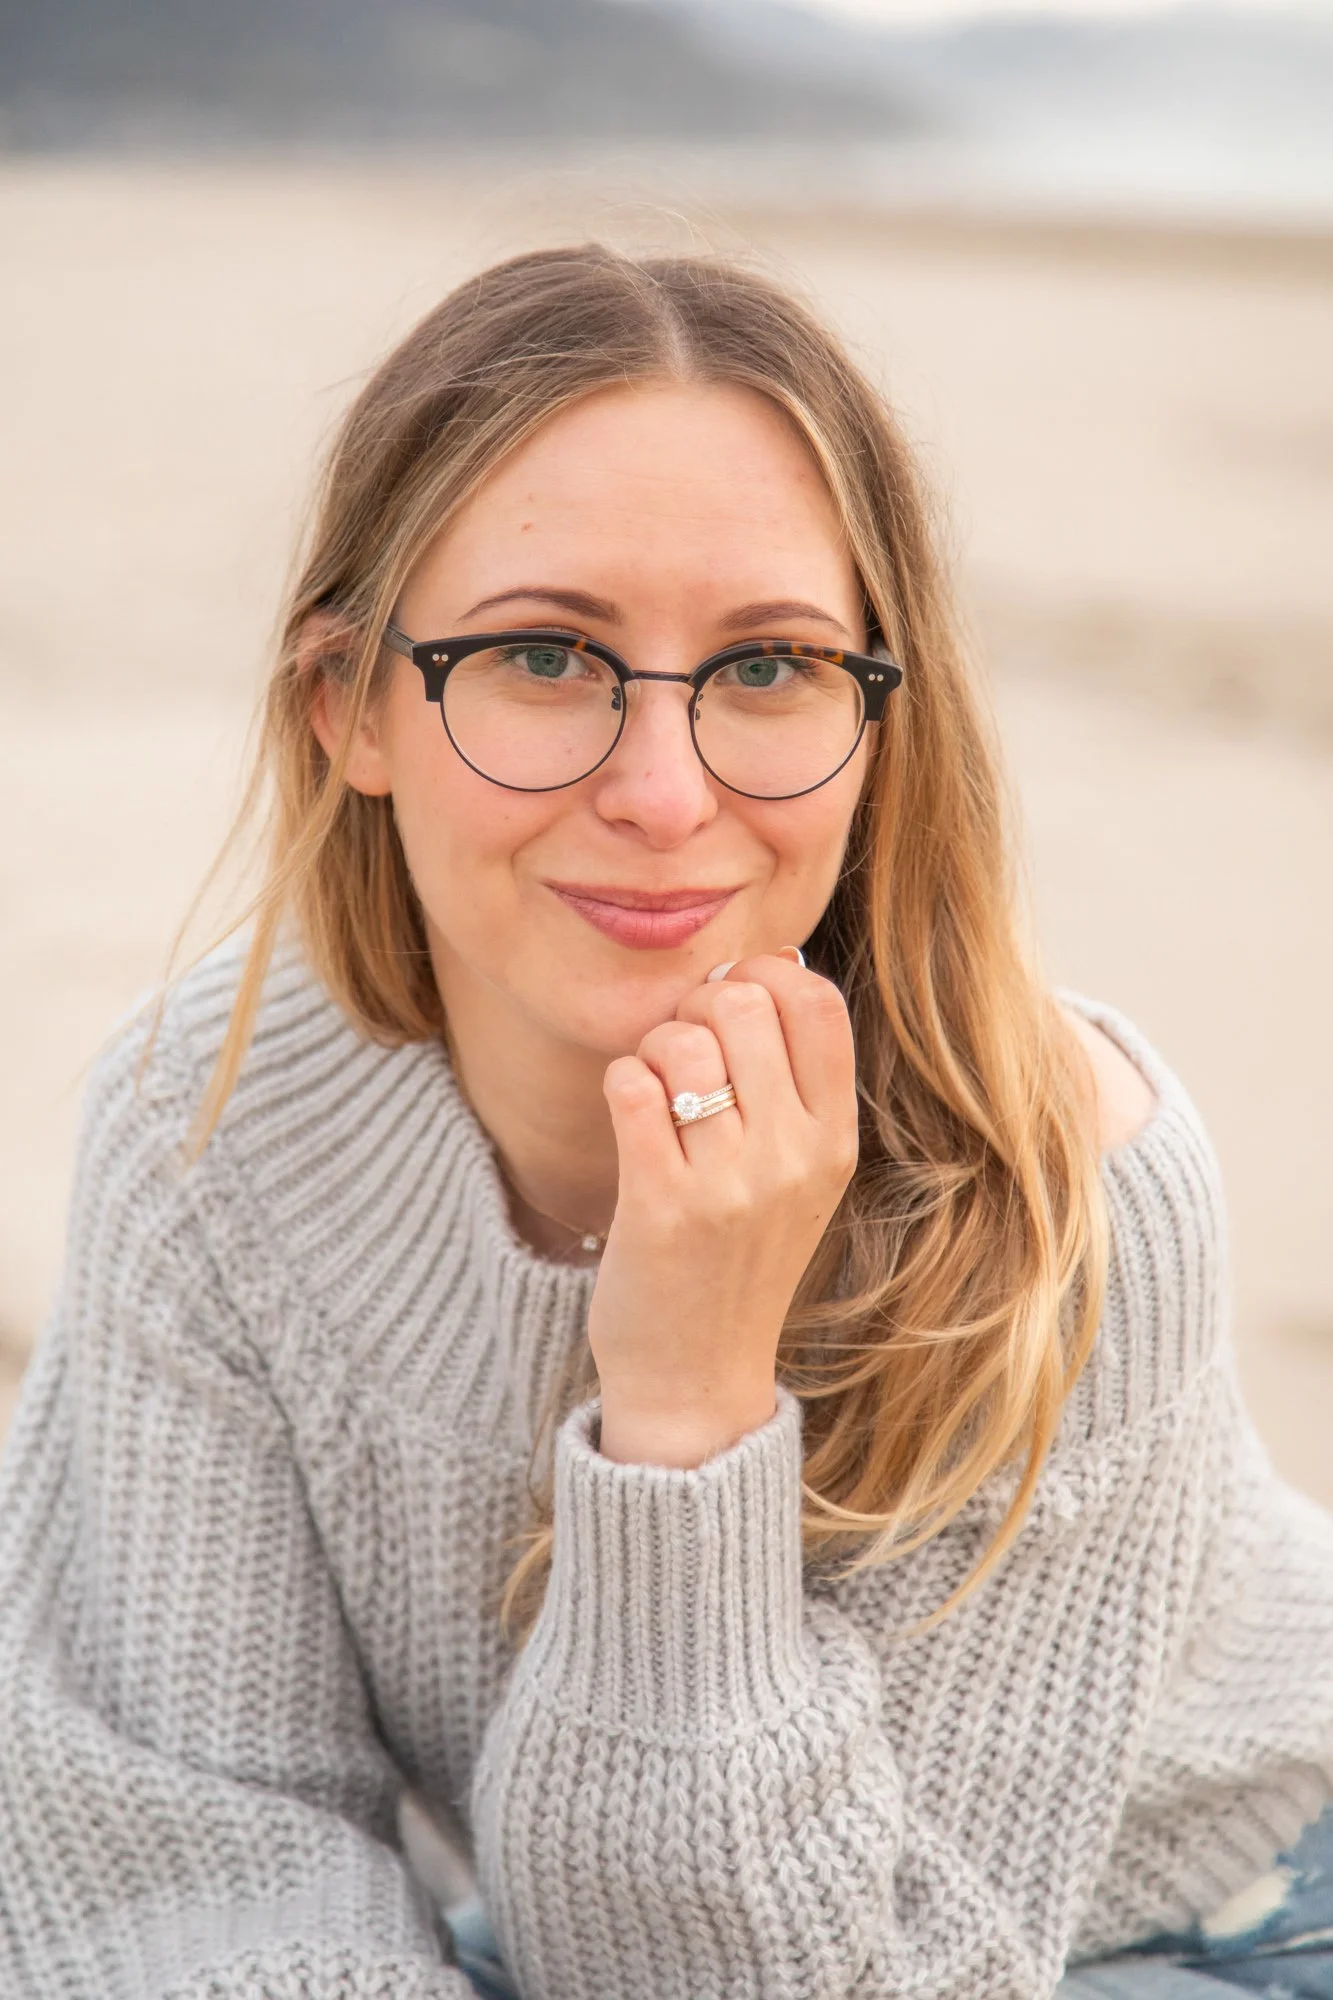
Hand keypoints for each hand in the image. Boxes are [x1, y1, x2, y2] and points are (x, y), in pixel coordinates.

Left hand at [589, 954, 858, 1467]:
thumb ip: (795, 1078)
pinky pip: (632, 1086)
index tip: (732, 1003)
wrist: (697, 1378)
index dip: (763, 975)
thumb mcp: (800, 1174)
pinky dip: (622, 1083)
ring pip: (682, 1039)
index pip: (817, 1002)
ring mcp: (729, 1183)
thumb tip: (773, 960)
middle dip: (695, 1006)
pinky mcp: (662, 1206)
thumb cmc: (739, 1259)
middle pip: (743, 1002)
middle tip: (681, 1048)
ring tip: (656, 1091)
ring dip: (654, 1048)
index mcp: (835, 1140)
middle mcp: (793, 1157)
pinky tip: (631, 1116)